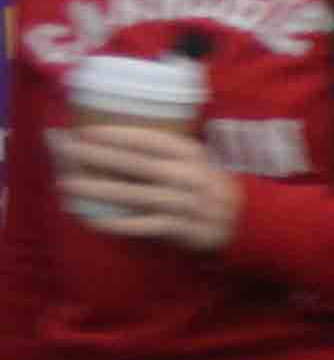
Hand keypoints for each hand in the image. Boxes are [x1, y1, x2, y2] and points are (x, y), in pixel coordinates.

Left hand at [48, 117, 237, 251]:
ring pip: (133, 195)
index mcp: (190, 154)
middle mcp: (186, 176)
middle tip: (67, 149)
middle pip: (135, 164)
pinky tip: (93, 219)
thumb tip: (113, 138)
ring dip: (97, 190)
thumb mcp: (193, 161)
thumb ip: (160, 151)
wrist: (240, 219)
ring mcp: (183, 203)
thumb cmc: (205, 184)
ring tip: (67, 185)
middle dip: (98, 156)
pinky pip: (143, 226)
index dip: (116, 135)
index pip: (148, 140)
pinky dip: (117, 223)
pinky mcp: (181, 228)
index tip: (86, 131)